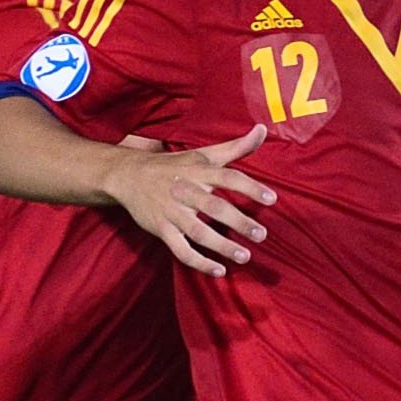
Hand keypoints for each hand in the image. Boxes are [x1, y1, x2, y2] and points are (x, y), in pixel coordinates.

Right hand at [109, 124, 280, 272]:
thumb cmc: (174, 166)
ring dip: (221, 246)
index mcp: (198, 171)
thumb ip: (236, 147)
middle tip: (261, 235)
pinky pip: (180, 249)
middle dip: (239, 222)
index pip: (228, 177)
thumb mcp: (204, 154)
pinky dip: (199, 262)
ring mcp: (171, 212)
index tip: (272, 199)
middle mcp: (185, 191)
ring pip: (198, 232)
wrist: (128, 175)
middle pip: (214, 207)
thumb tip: (263, 129)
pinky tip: (219, 271)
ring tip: (245, 256)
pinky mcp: (160, 229)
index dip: (250, 187)